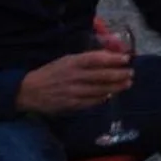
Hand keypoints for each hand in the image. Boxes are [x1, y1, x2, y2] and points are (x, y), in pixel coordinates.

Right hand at [17, 49, 132, 115]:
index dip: (112, 59)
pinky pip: (91, 101)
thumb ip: (84, 59)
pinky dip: (102, 98)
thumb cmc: (50, 72)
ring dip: (115, 87)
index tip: (126, 58)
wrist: (28, 91)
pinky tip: (110, 95)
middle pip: (101, 75)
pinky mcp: (71, 104)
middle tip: (131, 73)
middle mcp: (73, 76)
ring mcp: (72, 91)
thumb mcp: (65, 60)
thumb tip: (107, 56)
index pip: (96, 59)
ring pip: (99, 89)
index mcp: (71, 62)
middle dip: (119, 74)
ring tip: (127, 84)